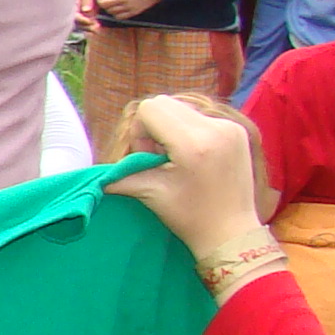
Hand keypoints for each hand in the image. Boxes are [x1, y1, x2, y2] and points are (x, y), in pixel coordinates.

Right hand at [110, 93, 271, 259]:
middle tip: (161, 158)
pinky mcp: (238, 129)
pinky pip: (201, 116)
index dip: (140, 131)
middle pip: (165, 103)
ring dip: (171, 127)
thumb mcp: (151, 193)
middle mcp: (215, 128)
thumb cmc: (191, 217)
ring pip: (182, 107)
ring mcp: (230, 126)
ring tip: (178, 157)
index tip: (149, 159)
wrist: (232, 232)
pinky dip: (190, 130)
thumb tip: (96, 173)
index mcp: (194, 144)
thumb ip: (121, 175)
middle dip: (154, 127)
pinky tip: (195, 156)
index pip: (151, 109)